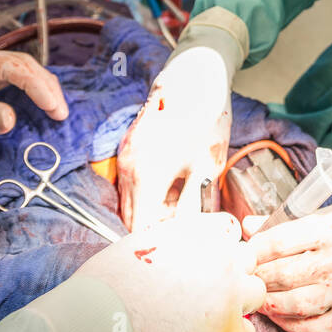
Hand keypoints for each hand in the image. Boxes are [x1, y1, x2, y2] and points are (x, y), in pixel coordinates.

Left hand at [0, 48, 68, 154]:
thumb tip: (13, 118)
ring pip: (21, 69)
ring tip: (58, 112)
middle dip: (45, 86)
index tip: (53, 108)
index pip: (11, 65)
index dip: (36, 85)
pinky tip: (43, 105)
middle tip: (60, 114)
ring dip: (42, 87)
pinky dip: (33, 91)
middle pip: (22, 64)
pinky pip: (14, 80)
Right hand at [76, 212, 264, 331]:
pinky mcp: (228, 331)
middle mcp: (220, 257)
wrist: (100, 321)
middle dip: (233, 273)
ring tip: (210, 313)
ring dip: (238, 302)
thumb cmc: (109, 283)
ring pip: (256, 292)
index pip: (228, 231)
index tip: (207, 263)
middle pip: (247, 260)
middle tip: (207, 289)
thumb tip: (188, 247)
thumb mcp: (142, 241)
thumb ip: (176, 239)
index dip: (218, 250)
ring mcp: (229, 294)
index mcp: (198, 232)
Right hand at [117, 45, 231, 229]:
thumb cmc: (206, 120)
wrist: (195, 76)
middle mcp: (127, 167)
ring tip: (181, 219)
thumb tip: (193, 238)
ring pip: (129, 201)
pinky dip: (147, 195)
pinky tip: (172, 195)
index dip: (158, 246)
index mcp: (145, 175)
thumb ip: (192, 207)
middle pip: (131, 217)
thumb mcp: (205, 169)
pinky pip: (131, 183)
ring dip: (150, 214)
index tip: (178, 255)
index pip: (139, 228)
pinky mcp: (129, 147)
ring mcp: (125, 155)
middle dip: (154, 232)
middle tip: (182, 241)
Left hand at [245, 194, 331, 331]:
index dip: (255, 248)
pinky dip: (291, 325)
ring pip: (296, 304)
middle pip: (284, 274)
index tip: (244, 250)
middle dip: (257, 276)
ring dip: (269, 302)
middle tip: (243, 275)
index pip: (281, 241)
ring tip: (257, 295)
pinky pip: (316, 328)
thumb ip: (292, 221)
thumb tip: (249, 225)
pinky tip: (280, 315)